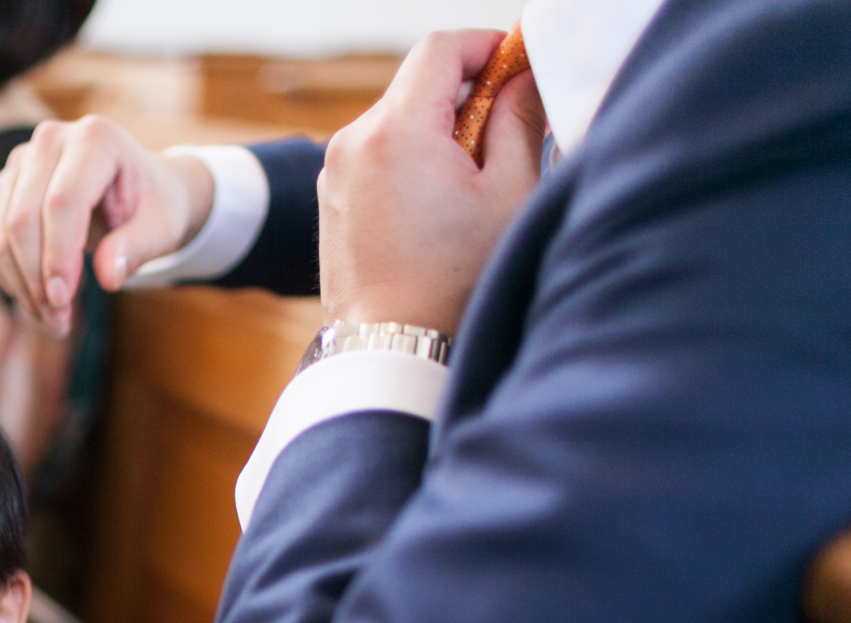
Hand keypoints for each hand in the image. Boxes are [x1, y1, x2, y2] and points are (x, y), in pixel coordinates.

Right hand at [0, 116, 217, 334]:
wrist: (137, 187)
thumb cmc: (153, 205)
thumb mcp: (162, 226)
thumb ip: (138, 248)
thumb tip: (109, 277)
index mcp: (95, 138)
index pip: (62, 202)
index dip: (58, 256)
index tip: (63, 302)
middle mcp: (51, 140)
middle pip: (23, 218)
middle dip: (36, 277)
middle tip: (58, 321)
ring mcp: (22, 161)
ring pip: (2, 232)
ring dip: (21, 284)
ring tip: (51, 317)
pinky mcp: (6, 185)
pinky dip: (10, 277)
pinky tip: (37, 300)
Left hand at [318, 30, 546, 335]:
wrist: (392, 347)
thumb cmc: (456, 280)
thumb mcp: (508, 192)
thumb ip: (518, 119)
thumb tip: (521, 78)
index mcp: (396, 130)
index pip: (440, 49)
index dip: (485, 46)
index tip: (516, 65)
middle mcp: (352, 142)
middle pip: (416, 84)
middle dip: (465, 94)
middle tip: (509, 130)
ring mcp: (333, 172)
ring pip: (396, 121)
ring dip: (438, 131)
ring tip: (473, 181)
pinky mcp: (330, 200)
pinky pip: (376, 155)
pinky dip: (410, 159)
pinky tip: (438, 205)